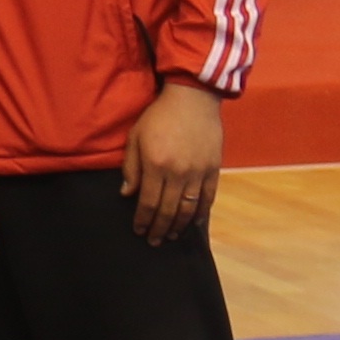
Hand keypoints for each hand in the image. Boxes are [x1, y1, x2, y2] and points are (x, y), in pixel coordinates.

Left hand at [121, 77, 226, 244]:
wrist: (192, 98)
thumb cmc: (158, 116)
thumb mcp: (136, 137)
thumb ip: (131, 167)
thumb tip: (126, 194)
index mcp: (156, 165)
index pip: (148, 202)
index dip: (143, 220)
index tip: (139, 231)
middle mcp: (178, 172)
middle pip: (168, 210)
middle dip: (159, 228)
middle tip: (154, 241)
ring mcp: (198, 172)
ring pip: (189, 208)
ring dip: (179, 225)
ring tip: (171, 235)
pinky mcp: (213, 168)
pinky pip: (208, 197)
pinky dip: (201, 212)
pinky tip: (193, 222)